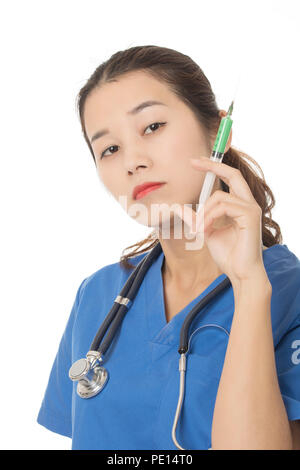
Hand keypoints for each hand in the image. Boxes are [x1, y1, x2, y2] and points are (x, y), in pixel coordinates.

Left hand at [174, 156, 265, 282]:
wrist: (240, 273)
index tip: (195, 162)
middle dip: (213, 165)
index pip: (230, 178)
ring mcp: (251, 209)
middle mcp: (249, 203)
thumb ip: (196, 218)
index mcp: (241, 205)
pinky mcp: (250, 216)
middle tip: (193, 162)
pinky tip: (205, 229)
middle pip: (233, 174)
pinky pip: (223, 207)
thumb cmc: (228, 254)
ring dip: (203, 212)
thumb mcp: (206, 231)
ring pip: (220, 197)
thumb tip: (178, 207)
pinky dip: (209, 217)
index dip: (214, 167)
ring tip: (199, 229)